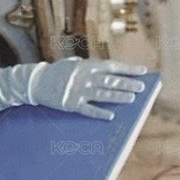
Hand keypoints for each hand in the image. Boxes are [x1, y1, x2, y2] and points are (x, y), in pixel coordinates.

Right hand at [29, 58, 147, 119]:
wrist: (37, 81)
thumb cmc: (58, 72)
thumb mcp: (74, 64)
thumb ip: (91, 67)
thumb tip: (111, 72)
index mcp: (86, 66)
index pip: (112, 67)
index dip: (128, 69)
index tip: (142, 72)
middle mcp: (84, 78)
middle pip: (110, 81)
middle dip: (127, 84)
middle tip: (142, 87)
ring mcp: (78, 91)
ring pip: (102, 95)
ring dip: (118, 97)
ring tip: (132, 99)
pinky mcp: (71, 104)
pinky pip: (88, 110)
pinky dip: (100, 113)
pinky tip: (111, 116)